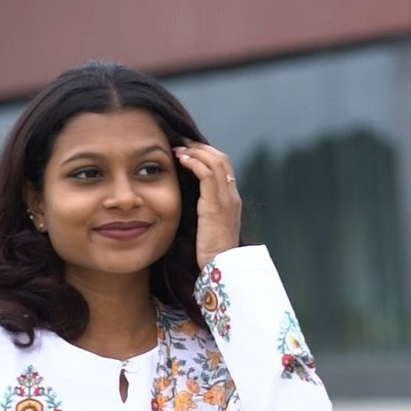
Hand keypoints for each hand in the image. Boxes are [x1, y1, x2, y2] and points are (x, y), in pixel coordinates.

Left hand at [175, 142, 241, 271]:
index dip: (207, 154)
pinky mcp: (215, 205)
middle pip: (222, 158)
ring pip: (216, 162)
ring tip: (178, 149)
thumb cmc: (211, 251)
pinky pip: (207, 175)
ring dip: (195, 151)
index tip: (189, 150)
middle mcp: (232, 196)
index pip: (224, 166)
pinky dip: (194, 162)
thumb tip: (191, 199)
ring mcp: (226, 199)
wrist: (220, 266)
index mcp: (232, 200)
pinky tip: (182, 160)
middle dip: (200, 147)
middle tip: (181, 143)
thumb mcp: (210, 225)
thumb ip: (205, 209)